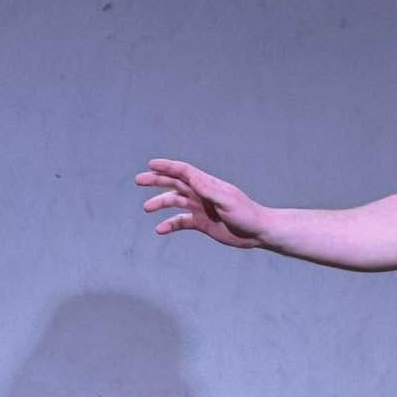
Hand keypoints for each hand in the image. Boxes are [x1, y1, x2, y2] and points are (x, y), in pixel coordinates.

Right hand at [136, 158, 268, 247]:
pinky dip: (170, 224)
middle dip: (157, 180)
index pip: (183, 171)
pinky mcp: (201, 223)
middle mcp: (201, 193)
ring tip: (146, 208)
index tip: (151, 164)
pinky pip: (181, 222)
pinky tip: (160, 229)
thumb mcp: (227, 200)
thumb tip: (192, 178)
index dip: (167, 166)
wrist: (257, 232)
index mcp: (207, 184)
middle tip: (139, 180)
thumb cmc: (246, 213)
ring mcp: (200, 208)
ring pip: (175, 202)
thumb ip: (208, 190)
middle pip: (175, 183)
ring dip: (160, 203)